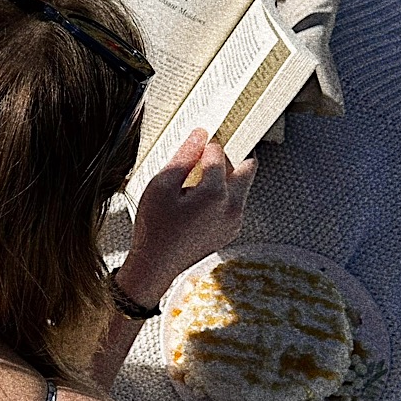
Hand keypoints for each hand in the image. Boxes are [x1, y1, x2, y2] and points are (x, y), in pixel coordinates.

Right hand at [116, 129, 256, 308]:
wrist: (155, 265)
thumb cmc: (154, 228)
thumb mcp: (161, 186)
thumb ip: (183, 157)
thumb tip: (200, 135)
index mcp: (216, 193)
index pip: (218, 153)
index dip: (203, 146)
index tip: (192, 149)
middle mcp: (232, 207)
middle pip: (246, 167)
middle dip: (227, 159)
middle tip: (204, 161)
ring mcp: (234, 221)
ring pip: (241, 186)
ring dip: (224, 179)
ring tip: (194, 187)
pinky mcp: (231, 231)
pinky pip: (235, 204)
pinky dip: (221, 198)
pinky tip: (196, 204)